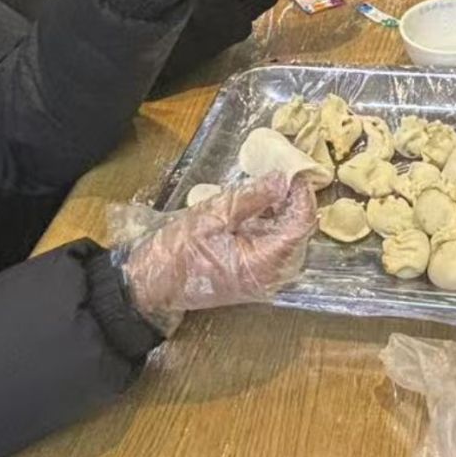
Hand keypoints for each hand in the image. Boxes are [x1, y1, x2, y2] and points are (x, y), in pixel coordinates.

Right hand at [120, 169, 315, 328]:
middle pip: (299, 237)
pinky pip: (274, 250)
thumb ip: (251, 198)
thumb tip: (280, 180)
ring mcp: (263, 281)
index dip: (302, 198)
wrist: (153, 283)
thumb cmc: (176, 253)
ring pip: (289, 243)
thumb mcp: (212, 215)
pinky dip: (272, 227)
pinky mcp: (254, 277)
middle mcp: (270, 278)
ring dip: (284, 215)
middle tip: (285, 175)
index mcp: (262, 265)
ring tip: (271, 188)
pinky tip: (261, 208)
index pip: (300, 228)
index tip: (295, 173)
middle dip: (295, 205)